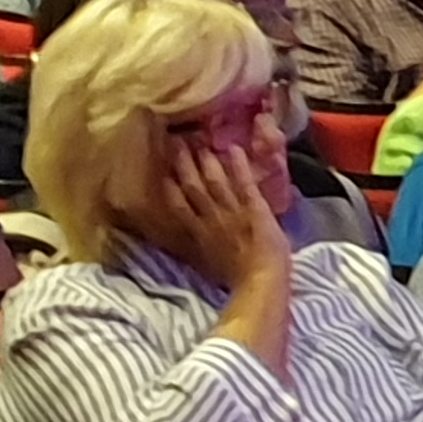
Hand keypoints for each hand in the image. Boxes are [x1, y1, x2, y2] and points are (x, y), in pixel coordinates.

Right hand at [168, 140, 289, 293]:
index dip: (170, 186)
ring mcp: (233, 211)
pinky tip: (234, 148)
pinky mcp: (255, 207)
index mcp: (199, 233)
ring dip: (208, 161)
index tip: (162, 169)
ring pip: (216, 181)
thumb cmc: (236, 278)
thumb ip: (197, 245)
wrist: (260, 280)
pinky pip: (244, 182)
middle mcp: (212, 218)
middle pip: (193, 186)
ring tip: (200, 141)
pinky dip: (239, 165)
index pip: (178, 205)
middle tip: (176, 141)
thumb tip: (183, 239)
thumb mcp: (207, 263)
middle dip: (184, 163)